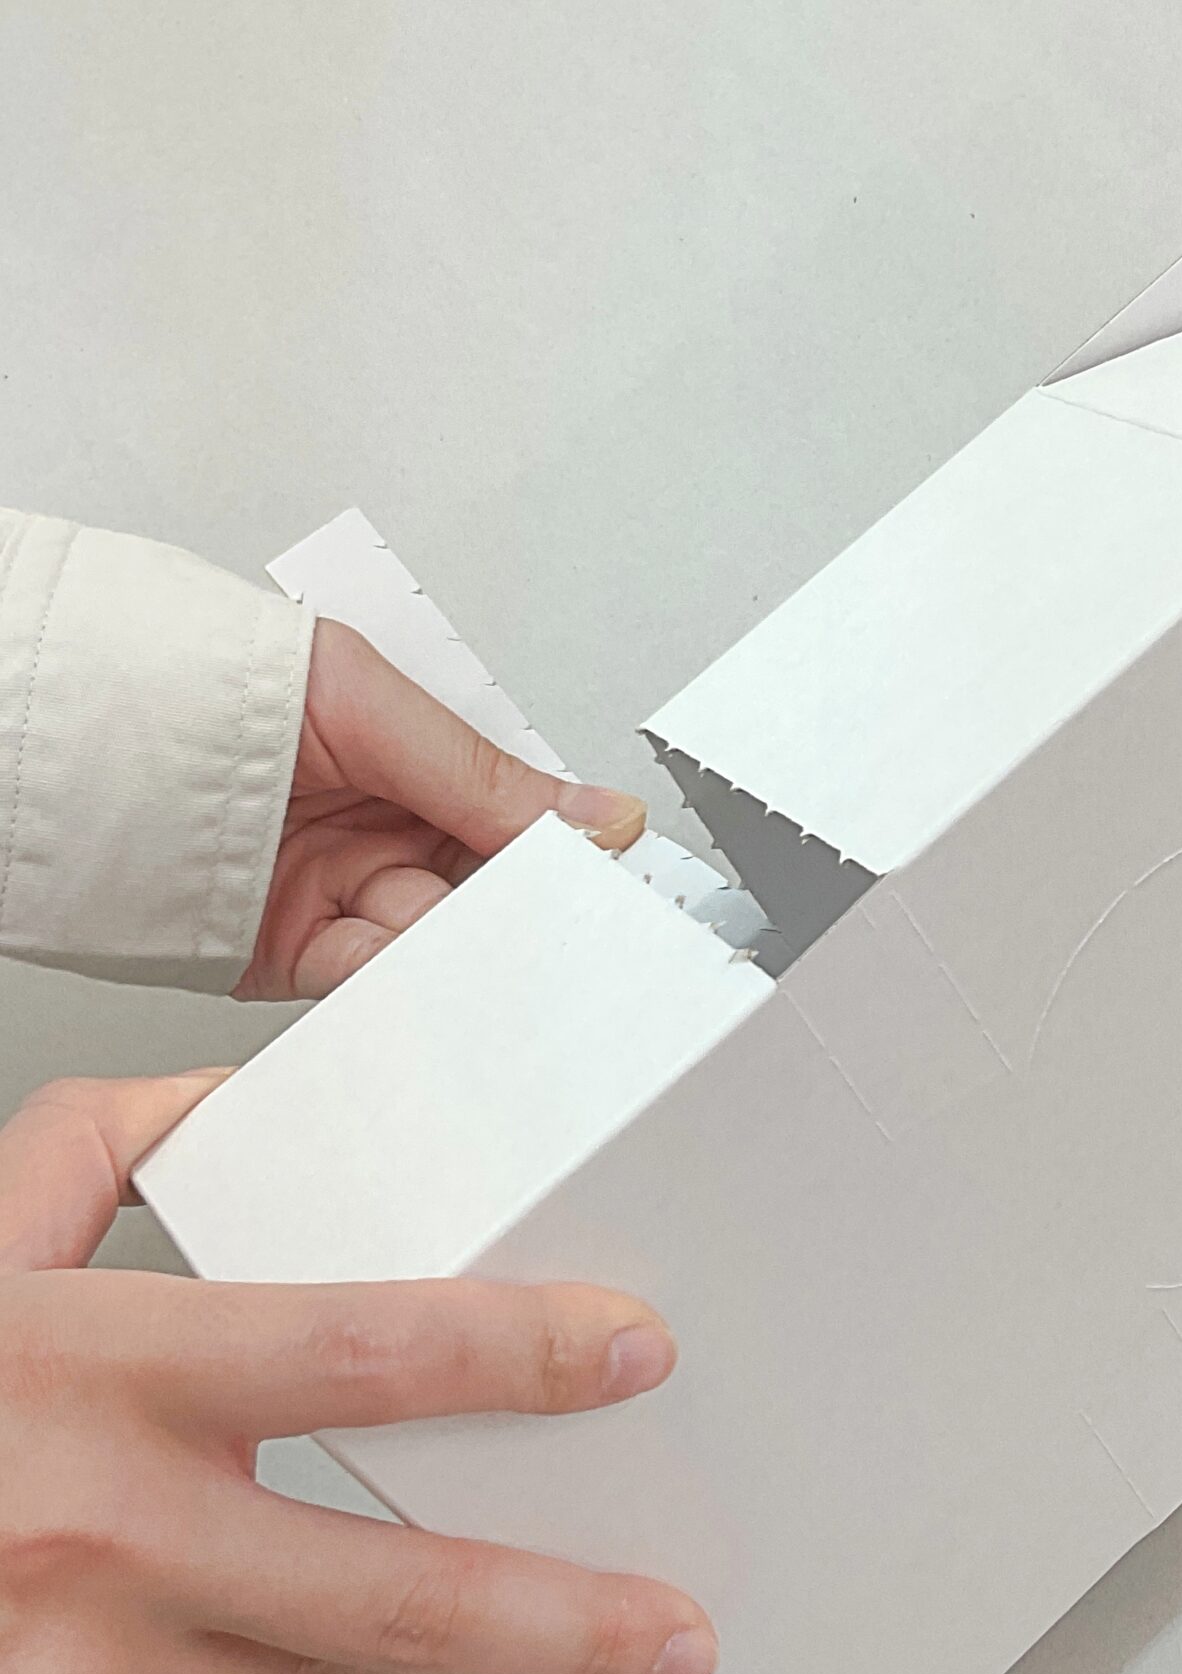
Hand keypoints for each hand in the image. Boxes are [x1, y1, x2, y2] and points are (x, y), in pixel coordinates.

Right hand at [0, 1072, 714, 1673]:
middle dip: (562, 1619)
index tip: (624, 1352)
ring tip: (518, 1619)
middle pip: (390, 1588)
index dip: (516, 1352)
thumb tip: (225, 1103)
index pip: (360, 1350)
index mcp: (86, 1377)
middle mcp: (92, 1539)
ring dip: (430, 1649)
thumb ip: (84, 1159)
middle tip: (672, 1629)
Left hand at [238, 618, 649, 998]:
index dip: (560, 844)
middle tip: (559, 915)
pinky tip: (430, 966)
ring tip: (488, 936)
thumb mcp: (366, 704)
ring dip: (461, 941)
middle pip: (483, 881)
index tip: (612, 870)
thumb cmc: (198, 683)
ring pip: (435, 933)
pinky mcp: (297, 952)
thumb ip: (484, 774)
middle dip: (516, 901)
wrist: (67, 743)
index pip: (512, 810)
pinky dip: (403, 980)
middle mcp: (378, 820)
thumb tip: (596, 814)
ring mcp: (340, 888)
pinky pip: (372, 975)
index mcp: (409, 752)